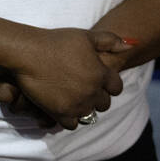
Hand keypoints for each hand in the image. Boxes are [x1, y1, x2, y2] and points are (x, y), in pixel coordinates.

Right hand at [7, 28, 127, 129]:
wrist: (28, 52)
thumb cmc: (55, 41)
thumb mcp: (85, 36)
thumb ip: (110, 40)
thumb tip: (131, 45)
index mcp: (101, 73)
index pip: (116, 87)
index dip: (108, 84)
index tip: (96, 79)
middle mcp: (92, 91)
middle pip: (104, 103)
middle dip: (96, 97)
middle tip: (81, 88)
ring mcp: (77, 104)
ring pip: (89, 114)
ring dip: (83, 108)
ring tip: (72, 98)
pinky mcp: (61, 113)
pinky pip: (72, 124)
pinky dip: (69, 118)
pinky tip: (62, 106)